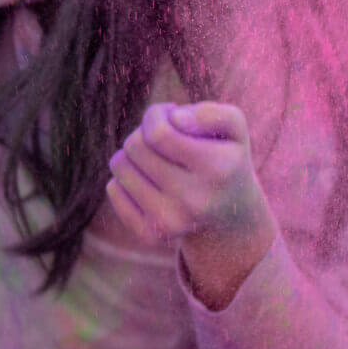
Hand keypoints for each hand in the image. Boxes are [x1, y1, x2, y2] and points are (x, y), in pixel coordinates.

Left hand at [107, 101, 273, 247]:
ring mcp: (170, 223)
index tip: (170, 116)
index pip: (157, 133)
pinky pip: (113, 189)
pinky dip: (126, 178)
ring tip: (156, 158)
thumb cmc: (225, 157)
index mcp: (217, 169)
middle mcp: (194, 201)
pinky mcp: (150, 235)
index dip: (156, 115)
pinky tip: (150, 181)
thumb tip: (176, 119)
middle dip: (144, 133)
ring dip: (133, 154)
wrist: (231, 216)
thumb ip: (210, 113)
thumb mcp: (233, 127)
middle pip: (135, 146)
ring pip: (119, 165)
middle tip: (163, 138)